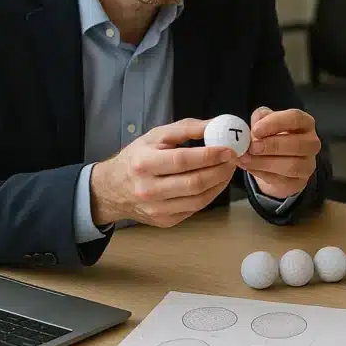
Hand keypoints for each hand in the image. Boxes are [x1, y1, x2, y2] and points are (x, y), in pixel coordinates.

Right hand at [90, 118, 238, 227]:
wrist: (112, 189)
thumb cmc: (137, 158)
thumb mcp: (155, 136)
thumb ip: (187, 128)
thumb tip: (217, 124)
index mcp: (144, 163)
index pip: (182, 160)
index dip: (209, 155)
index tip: (228, 149)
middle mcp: (148, 189)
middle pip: (193, 182)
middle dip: (220, 170)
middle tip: (233, 159)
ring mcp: (156, 208)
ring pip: (198, 199)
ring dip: (220, 184)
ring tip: (228, 170)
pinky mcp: (165, 221)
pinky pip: (195, 208)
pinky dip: (211, 195)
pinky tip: (216, 182)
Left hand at [238, 107, 320, 198]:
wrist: (273, 166)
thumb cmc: (271, 138)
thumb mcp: (264, 124)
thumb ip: (259, 120)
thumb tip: (251, 127)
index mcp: (304, 123)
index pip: (296, 118)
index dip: (276, 123)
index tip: (256, 129)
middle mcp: (311, 143)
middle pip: (298, 144)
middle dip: (273, 146)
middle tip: (252, 147)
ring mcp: (308, 164)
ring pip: (292, 165)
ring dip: (265, 162)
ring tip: (245, 159)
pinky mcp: (298, 182)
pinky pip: (281, 180)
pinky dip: (262, 174)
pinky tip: (249, 167)